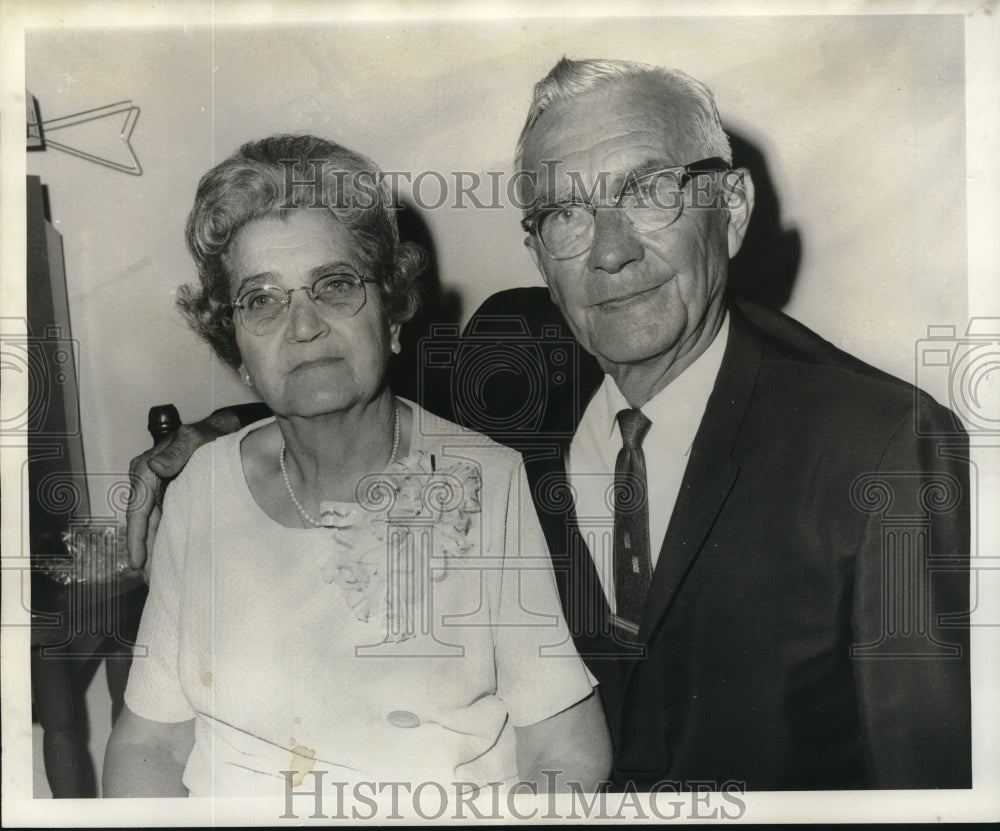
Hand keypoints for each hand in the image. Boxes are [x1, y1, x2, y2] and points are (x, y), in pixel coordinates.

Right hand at [126, 411, 240, 568]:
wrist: (223, 431)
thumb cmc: (208, 433)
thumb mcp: (193, 439)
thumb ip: (176, 452)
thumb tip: (155, 467)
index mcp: (145, 469)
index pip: (138, 509)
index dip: (137, 537)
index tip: (138, 561)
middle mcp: (147, 480)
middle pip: (143, 522)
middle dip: (143, 551)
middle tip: (148, 580)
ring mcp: (158, 489)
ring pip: (152, 525)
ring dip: (153, 549)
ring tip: (154, 577)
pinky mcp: (170, 495)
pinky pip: (163, 520)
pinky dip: (163, 538)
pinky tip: (167, 557)